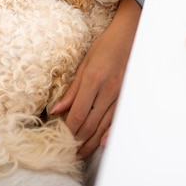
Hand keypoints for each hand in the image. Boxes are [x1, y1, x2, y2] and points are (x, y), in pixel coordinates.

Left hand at [50, 0, 140, 158]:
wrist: (130, 35)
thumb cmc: (106, 46)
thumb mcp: (84, 64)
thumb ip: (71, 90)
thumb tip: (55, 110)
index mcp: (93, 79)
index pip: (78, 113)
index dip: (69, 128)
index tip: (61, 134)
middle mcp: (108, 89)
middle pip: (91, 123)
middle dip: (78, 139)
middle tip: (69, 146)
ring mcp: (121, 94)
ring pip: (104, 126)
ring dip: (91, 141)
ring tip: (81, 150)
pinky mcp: (128, 96)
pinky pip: (118, 120)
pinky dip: (109, 134)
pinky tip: (102, 143)